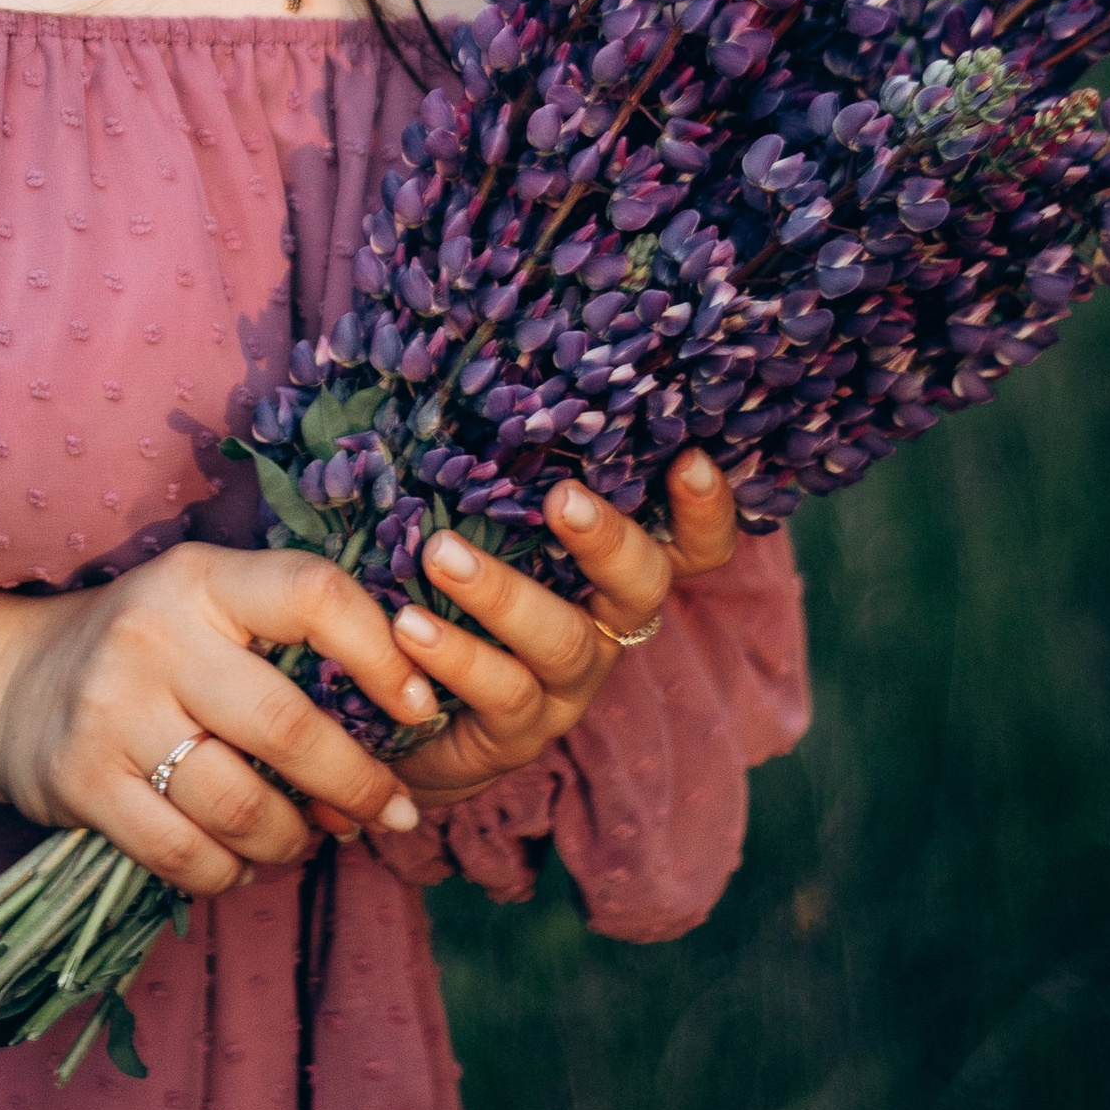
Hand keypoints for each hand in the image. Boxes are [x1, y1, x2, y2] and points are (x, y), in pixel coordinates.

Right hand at [0, 540, 441, 897]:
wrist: (11, 683)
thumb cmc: (148, 645)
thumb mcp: (206, 603)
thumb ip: (288, 631)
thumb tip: (407, 703)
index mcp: (201, 579)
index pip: (313, 594)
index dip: (383, 654)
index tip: (420, 707)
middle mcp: (154, 636)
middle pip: (286, 726)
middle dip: (355, 782)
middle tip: (388, 809)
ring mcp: (112, 712)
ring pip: (241, 805)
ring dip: (296, 839)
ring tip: (311, 838)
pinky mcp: (83, 784)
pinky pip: (186, 855)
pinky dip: (232, 871)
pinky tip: (244, 859)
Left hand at [390, 448, 743, 811]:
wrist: (403, 711)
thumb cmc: (448, 591)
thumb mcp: (480, 531)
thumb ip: (498, 477)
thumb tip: (480, 376)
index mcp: (610, 573)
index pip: (689, 547)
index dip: (706, 512)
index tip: (690, 459)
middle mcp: (606, 627)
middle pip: (643, 587)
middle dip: (608, 541)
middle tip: (561, 499)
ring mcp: (567, 686)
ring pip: (564, 640)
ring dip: (504, 595)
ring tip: (440, 554)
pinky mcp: (518, 733)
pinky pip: (500, 694)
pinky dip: (456, 655)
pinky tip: (409, 627)